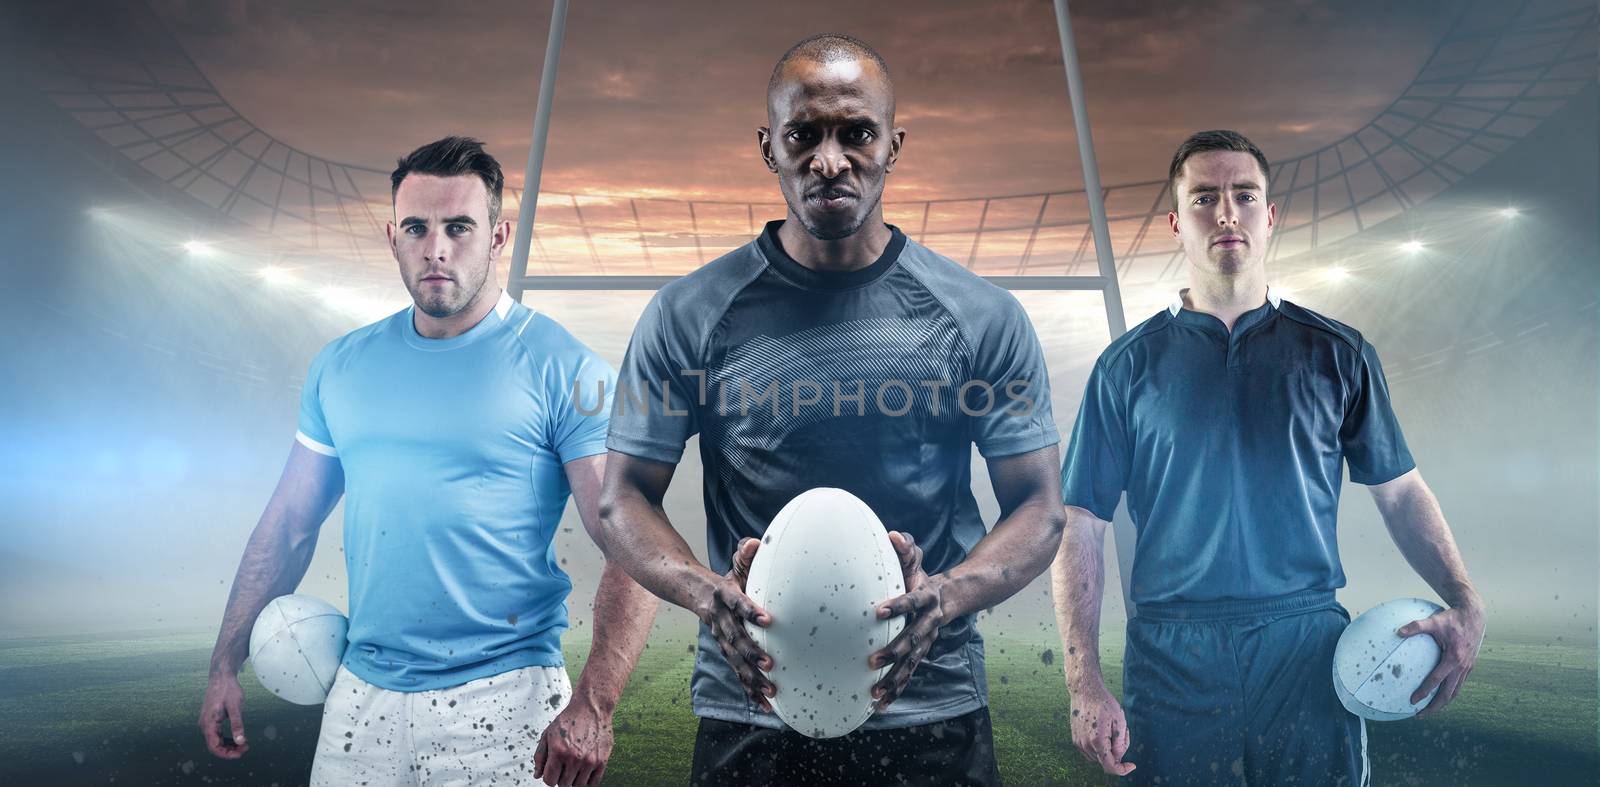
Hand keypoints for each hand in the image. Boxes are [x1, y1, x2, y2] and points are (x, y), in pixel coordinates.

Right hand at [199, 670, 247, 758]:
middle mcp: (205, 724)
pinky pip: (217, 734)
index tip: (240, 753)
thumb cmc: (228, 689)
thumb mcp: (235, 707)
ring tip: (244, 744)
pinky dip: (227, 738)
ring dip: (229, 745)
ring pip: (216, 740)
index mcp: (209, 723)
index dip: (226, 754)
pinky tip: (238, 738)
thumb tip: (241, 741)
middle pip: (215, 745)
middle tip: (246, 748)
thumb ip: (237, 724)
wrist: (221, 677)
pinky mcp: (211, 720)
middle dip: (230, 750)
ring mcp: (207, 722)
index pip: (214, 746)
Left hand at [533, 696, 613, 786]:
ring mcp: (589, 760)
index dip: (548, 777)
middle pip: (563, 785)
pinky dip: (587, 781)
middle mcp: (574, 758)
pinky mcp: (602, 761)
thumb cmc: (568, 720)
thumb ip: (540, 756)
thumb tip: (538, 775)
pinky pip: (593, 783)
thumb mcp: (548, 734)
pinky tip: (584, 771)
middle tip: (564, 766)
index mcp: (558, 751)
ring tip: (574, 768)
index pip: (549, 781)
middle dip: (561, 778)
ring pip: (577, 786)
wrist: (591, 708)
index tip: (552, 771)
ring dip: (574, 780)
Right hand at [696, 537, 775, 710]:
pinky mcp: (725, 649)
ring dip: (752, 677)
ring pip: (735, 660)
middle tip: (770, 665)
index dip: (750, 611)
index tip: (767, 619)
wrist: (687, 589)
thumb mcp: (733, 565)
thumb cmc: (722, 580)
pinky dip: (750, 689)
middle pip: (735, 638)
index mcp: (724, 595)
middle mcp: (720, 618)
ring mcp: (720, 636)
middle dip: (752, 653)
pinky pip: (737, 672)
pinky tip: (765, 704)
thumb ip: (745, 555)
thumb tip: (756, 543)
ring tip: (771, 691)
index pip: (738, 603)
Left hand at [868, 531, 946, 710]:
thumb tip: (893, 535)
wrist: (953, 597)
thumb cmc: (924, 577)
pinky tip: (880, 705)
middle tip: (872, 661)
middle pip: (912, 639)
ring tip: (876, 693)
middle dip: (893, 651)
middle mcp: (929, 622)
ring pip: (911, 663)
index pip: (912, 602)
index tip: (877, 610)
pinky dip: (895, 689)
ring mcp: (926, 641)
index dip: (897, 605)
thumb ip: (905, 548)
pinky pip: (908, 674)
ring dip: (894, 679)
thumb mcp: (916, 561)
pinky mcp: (919, 653)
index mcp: (927, 598)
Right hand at [1068, 681, 1134, 775]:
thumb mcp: (1120, 720)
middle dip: (1117, 752)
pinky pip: (1090, 751)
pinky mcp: (1075, 739)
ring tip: (1111, 729)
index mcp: (1098, 741)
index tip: (1132, 765)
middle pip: (1106, 760)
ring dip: (1107, 749)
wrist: (1085, 691)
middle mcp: (1086, 744)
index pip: (1110, 766)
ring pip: (1098, 756)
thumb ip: (1120, 743)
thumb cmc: (1104, 704)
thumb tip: (1118, 757)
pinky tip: (1102, 730)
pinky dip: (1099, 746)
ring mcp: (1079, 742)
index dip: (1122, 770)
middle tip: (1123, 733)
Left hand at [1399, 600, 1485, 716]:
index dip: (1424, 692)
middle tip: (1419, 715)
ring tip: (1429, 710)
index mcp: (1453, 658)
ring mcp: (1467, 667)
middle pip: (1448, 694)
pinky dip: (1450, 693)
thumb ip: (1416, 626)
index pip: (1436, 680)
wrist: (1473, 615)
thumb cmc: (1451, 618)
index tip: (1412, 701)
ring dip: (1443, 703)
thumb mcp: (1433, 621)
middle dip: (1434, 707)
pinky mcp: (1469, 666)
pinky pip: (1459, 684)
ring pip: (1455, 692)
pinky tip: (1439, 695)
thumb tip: (1397, 632)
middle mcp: (1462, 666)